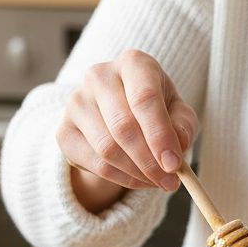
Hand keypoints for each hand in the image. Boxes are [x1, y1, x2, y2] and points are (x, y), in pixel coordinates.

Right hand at [56, 49, 198, 212]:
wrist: (121, 116)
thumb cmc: (155, 111)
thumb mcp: (178, 114)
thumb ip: (183, 125)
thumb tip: (178, 144)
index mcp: (133, 64)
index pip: (144, 99)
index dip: (160, 135)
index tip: (174, 165)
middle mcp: (100, 76)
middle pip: (123, 126)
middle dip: (150, 162)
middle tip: (170, 182)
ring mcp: (77, 102)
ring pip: (108, 148)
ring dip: (137, 173)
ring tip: (157, 181)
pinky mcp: (64, 130)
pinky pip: (95, 163)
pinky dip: (121, 178)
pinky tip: (138, 179)